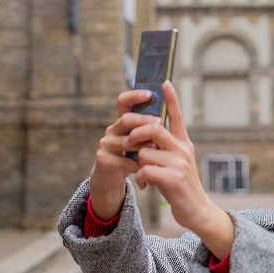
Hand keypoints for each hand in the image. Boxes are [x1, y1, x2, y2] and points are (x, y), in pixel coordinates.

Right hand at [89, 90, 160, 219]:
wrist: (112, 180)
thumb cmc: (132, 158)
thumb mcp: (142, 142)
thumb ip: (151, 130)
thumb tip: (170, 114)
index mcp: (123, 122)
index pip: (124, 102)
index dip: (135, 95)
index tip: (150, 92)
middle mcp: (112, 129)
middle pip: (126, 119)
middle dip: (143, 120)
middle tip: (159, 121)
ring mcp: (106, 144)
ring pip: (126, 141)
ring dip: (143, 144)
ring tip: (157, 147)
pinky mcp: (103, 159)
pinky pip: (123, 160)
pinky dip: (137, 165)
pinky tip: (147, 167)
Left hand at [130, 81, 234, 256]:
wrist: (197, 211)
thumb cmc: (181, 187)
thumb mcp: (176, 164)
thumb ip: (165, 149)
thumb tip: (146, 136)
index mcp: (184, 144)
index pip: (178, 116)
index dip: (171, 99)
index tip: (164, 82)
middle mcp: (183, 150)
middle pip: (154, 128)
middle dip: (136, 133)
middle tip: (129, 143)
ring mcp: (180, 164)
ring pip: (144, 151)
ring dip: (138, 163)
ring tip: (145, 175)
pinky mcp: (173, 178)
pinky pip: (144, 170)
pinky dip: (141, 178)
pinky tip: (147, 185)